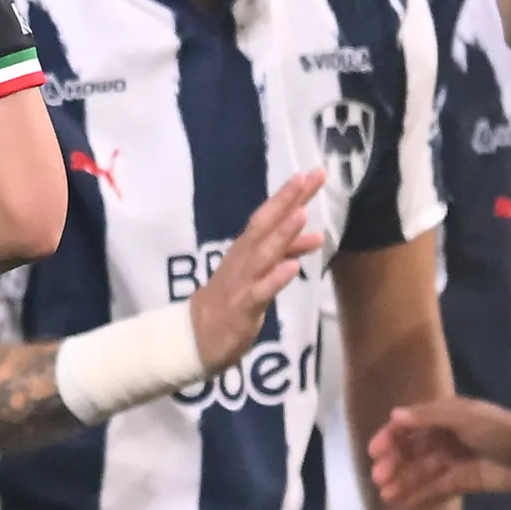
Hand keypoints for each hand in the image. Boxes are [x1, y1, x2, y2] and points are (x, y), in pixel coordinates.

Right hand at [189, 169, 325, 369]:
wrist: (195, 336)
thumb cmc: (231, 300)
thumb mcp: (262, 272)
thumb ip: (287, 253)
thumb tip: (315, 235)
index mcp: (247, 249)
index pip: (269, 216)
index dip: (289, 195)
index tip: (312, 173)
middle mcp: (243, 259)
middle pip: (265, 225)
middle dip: (286, 201)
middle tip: (308, 177)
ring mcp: (242, 281)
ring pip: (263, 254)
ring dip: (282, 234)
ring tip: (301, 214)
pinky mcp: (242, 307)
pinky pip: (260, 292)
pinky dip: (275, 279)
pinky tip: (291, 268)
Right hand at [367, 397, 510, 505]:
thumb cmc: (499, 429)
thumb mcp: (463, 417)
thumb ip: (428, 418)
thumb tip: (394, 416)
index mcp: (446, 417)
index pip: (410, 426)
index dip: (390, 438)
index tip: (374, 453)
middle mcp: (448, 437)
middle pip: (414, 451)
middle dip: (395, 463)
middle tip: (379, 479)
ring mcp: (457, 460)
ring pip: (424, 471)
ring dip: (405, 481)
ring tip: (387, 495)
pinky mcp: (467, 480)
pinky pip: (439, 488)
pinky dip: (423, 495)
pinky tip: (406, 504)